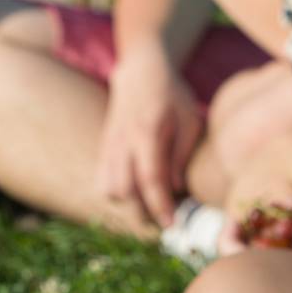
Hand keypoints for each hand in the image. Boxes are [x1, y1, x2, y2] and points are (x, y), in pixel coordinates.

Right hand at [99, 45, 203, 227]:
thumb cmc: (171, 92)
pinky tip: (134, 191)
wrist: (140, 67)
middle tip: (164, 217)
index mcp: (147, 133)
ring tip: (150, 204)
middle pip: (124, 191)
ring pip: (108, 189)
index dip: (160, 206)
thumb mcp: (189, 117)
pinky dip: (116, 192)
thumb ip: (182, 153)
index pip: (150, 180)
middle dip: (143, 211)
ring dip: (128, 203)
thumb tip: (177, 188)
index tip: (172, 224)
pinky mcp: (104, 145)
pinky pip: (102, 179)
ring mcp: (110, 143)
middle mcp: (123, 141)